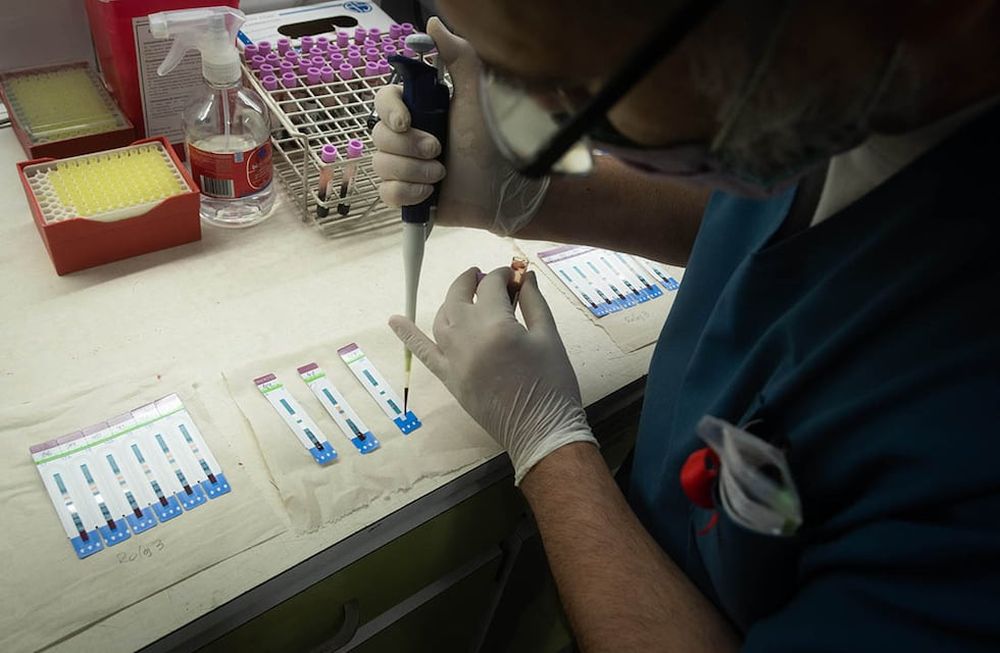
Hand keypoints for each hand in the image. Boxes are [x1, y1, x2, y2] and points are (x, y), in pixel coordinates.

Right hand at [372, 17, 549, 234]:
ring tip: (441, 173)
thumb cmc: (489, 144)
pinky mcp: (404, 194)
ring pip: (380, 165)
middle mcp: (406, 136)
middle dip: (409, 146)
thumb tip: (433, 23)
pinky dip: (407, 194)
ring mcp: (403, 166)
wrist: (496, 191)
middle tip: (439, 150)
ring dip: (414, 171)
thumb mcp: (477, 96)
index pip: (382, 100)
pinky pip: (386, 193)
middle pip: (378, 134)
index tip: (407, 121)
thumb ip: (459, 57)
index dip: (390, 110)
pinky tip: (429, 193)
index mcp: (419, 110)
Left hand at [389, 267, 596, 483]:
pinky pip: (423, 353)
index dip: (502, 275)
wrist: (540, 429)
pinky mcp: (448, 378)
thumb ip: (534, 302)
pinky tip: (394, 320)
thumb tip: (524, 276)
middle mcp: (467, 337)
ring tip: (466, 295)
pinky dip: (408, 336)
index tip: (513, 276)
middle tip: (486, 276)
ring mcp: (453, 359)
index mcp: (496, 325)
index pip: (491, 285)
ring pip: (442, 318)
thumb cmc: (552, 383)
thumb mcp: (549, 337)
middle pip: (460, 296)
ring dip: (453, 301)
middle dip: (472, 280)